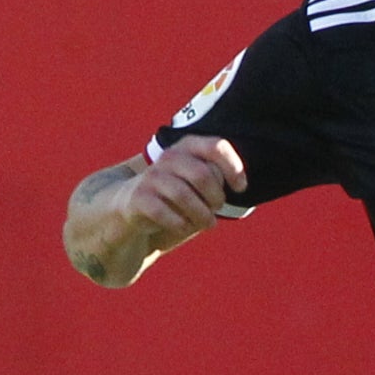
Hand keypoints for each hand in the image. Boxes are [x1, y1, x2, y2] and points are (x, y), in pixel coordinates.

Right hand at [105, 133, 246, 256]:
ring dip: (201, 215)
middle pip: (203, 175)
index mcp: (188, 147)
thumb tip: (236, 184)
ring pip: (184, 195)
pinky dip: (180, 224)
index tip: (240, 188)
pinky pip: (163, 212)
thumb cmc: (178, 195)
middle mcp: (170, 157)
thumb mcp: (199, 182)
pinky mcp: (139, 197)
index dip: (233, 168)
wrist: (134, 207)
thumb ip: (216, 177)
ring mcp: (152, 176)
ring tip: (207, 223)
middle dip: (215, 198)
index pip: (216, 147)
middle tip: (216, 209)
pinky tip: (184, 227)